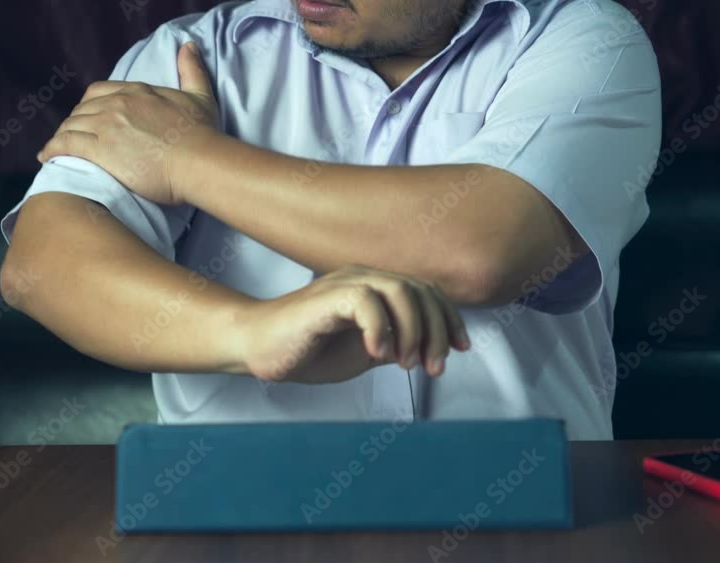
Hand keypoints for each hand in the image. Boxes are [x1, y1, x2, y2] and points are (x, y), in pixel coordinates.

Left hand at [37, 42, 218, 204]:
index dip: (90, 106)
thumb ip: (191, 70)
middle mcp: (116, 104)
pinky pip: (66, 144)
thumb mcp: (200, 96)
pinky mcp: (99, 149)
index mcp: (136, 91)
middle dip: (75, 122)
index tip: (89, 118)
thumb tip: (188, 46)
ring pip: (71, 126)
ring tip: (58, 149)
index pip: (100, 92)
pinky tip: (47, 156)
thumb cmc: (201, 133)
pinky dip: (53, 148)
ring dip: (62, 136)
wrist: (197, 160)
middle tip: (74, 138)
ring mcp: (106, 126)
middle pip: (82, 110)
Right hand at [239, 265, 470, 383]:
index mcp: (377, 288)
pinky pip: (366, 301)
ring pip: (401, 290)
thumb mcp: (366, 353)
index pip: (428, 293)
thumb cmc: (308, 350)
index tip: (461, 350)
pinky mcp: (326, 297)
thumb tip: (429, 349)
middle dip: (437, 332)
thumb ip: (397, 345)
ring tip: (405, 363)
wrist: (258, 349)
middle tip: (432, 367)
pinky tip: (377, 355)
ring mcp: (345, 283)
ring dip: (413, 331)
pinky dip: (380, 330)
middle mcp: (365, 278)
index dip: (450, 320)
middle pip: (422, 291)